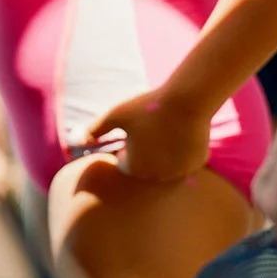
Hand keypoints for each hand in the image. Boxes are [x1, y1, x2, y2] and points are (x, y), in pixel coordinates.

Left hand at [84, 88, 211, 183]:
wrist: (186, 100)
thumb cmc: (147, 108)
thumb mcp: (115, 115)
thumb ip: (94, 129)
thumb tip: (79, 139)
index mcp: (134, 169)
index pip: (125, 165)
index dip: (127, 149)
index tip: (133, 134)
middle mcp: (157, 177)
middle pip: (146, 169)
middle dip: (145, 155)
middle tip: (151, 131)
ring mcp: (179, 173)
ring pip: (167, 167)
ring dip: (164, 156)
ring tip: (166, 132)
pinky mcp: (197, 164)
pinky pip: (185, 163)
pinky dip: (182, 154)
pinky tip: (182, 135)